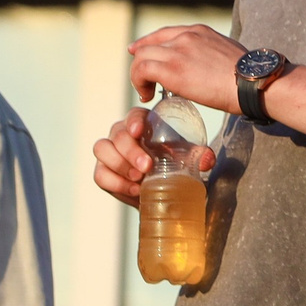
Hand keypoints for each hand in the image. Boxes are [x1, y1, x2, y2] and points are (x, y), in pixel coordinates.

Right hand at [91, 108, 215, 207]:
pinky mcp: (103, 171)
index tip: (139, 132)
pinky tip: (133, 190)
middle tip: (146, 166)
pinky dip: (115, 182)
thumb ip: (198, 155)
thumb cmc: (174, 163)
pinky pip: (99, 174)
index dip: (134, 121)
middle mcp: (122, 134)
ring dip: (120, 164)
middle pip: (117, 134)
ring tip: (139, 178)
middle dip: (130, 151)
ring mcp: (110, 152)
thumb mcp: (188, 157)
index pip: (134, 115)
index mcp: (143, 123)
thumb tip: (206, 159)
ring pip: (102, 149)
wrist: (163, 188)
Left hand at [127, 24, 248, 112]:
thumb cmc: (248, 76)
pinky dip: (139, 83)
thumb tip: (208, 68)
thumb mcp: (228, 53)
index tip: (138, 53)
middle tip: (145, 83)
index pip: (164, 33)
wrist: (253, 82)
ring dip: (138, 76)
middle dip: (141, 63)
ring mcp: (178, 51)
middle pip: (148, 45)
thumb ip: (211, 54)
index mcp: (200, 31)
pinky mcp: (172, 69)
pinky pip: (142, 71)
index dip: (147, 43)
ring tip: (146, 92)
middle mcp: (185, 37)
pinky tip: (147, 95)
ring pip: (141, 58)